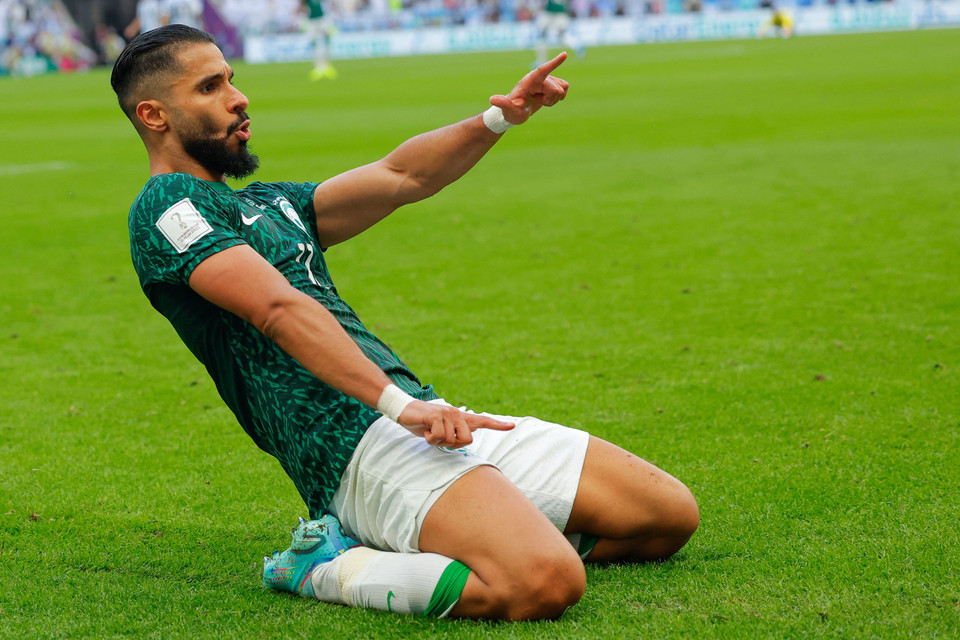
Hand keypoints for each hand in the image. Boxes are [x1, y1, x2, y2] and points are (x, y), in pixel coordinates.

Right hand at [397, 401, 514, 447]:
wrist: (405, 410)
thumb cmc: (424, 423)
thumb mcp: (442, 431)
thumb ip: (455, 434)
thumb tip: (466, 438)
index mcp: (460, 418)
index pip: (483, 421)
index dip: (497, 425)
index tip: (512, 425)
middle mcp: (457, 414)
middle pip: (467, 440)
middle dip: (453, 445)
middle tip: (440, 439)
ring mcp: (447, 414)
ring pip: (450, 440)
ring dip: (437, 441)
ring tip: (430, 432)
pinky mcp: (436, 416)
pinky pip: (438, 436)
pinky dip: (430, 438)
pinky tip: (425, 430)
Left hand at [489, 52, 569, 125]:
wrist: (514, 113)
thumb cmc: (510, 112)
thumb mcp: (508, 110)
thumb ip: (503, 104)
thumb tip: (492, 99)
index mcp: (529, 81)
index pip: (542, 70)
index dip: (554, 63)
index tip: (565, 54)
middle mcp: (539, 78)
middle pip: (556, 88)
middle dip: (550, 100)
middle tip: (538, 102)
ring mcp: (546, 80)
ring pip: (563, 88)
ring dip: (554, 99)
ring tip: (541, 101)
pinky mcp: (552, 84)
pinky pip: (565, 89)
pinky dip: (558, 98)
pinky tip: (547, 99)